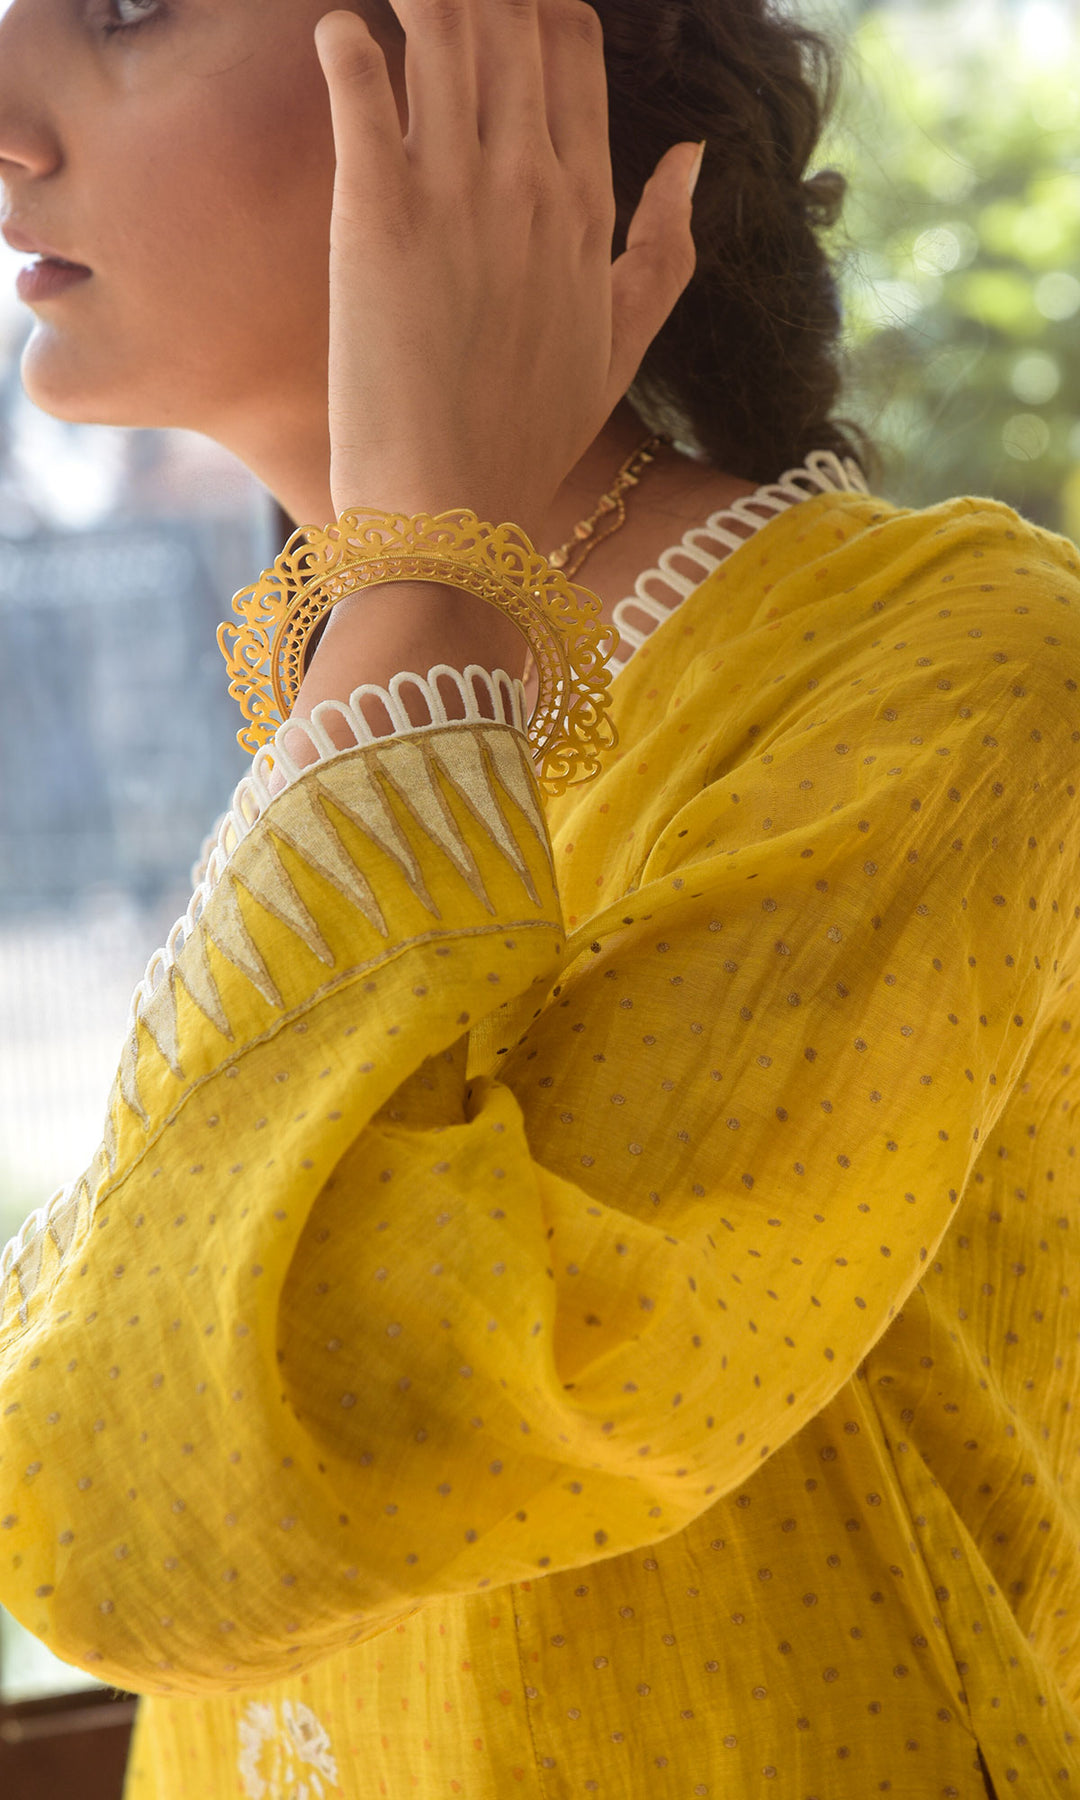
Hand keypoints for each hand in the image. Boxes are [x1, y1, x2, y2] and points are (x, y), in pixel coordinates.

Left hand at [314, 0, 701, 541]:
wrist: (452, 521)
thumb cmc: (525, 442)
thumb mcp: (621, 350)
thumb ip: (665, 250)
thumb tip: (694, 153)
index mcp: (586, 210)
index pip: (572, 46)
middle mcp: (530, 187)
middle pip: (509, 18)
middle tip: (445, 1)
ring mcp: (457, 197)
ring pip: (443, 29)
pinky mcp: (376, 218)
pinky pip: (360, 84)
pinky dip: (345, 42)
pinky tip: (336, 34)